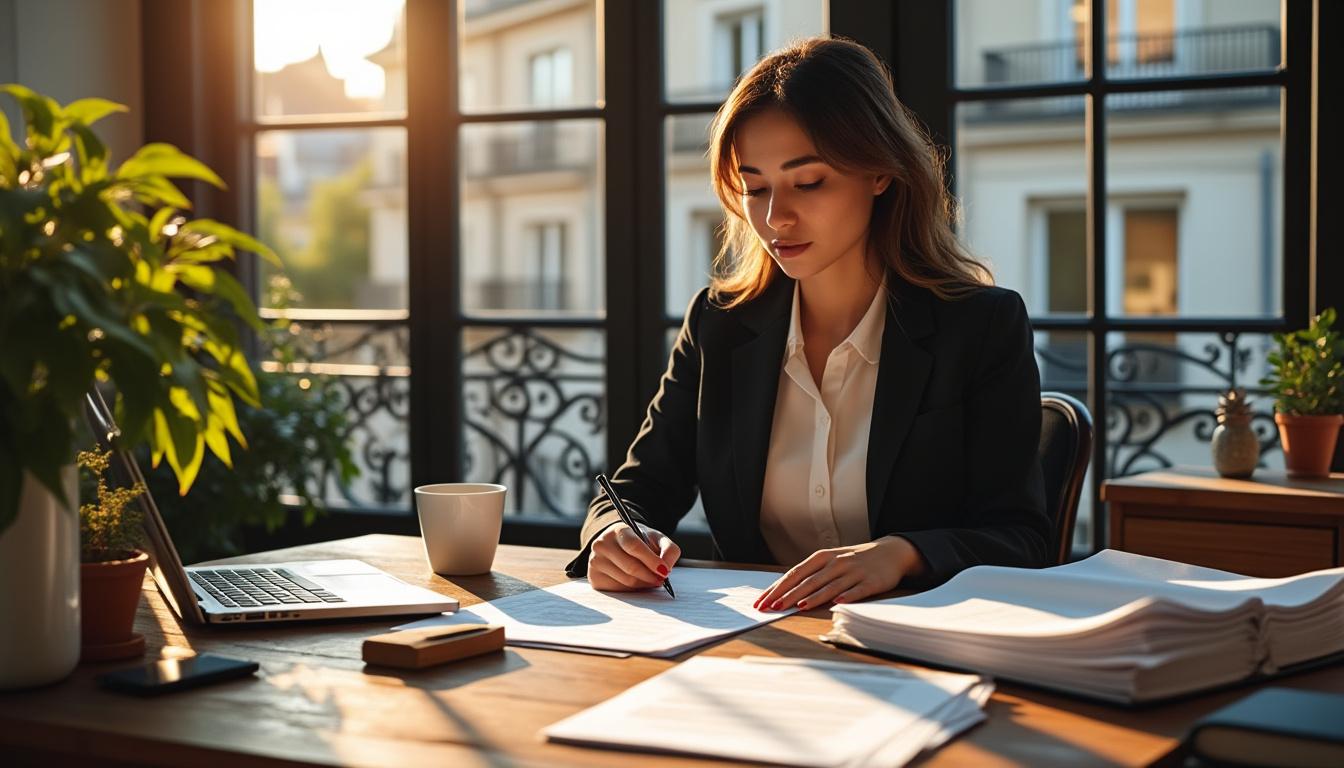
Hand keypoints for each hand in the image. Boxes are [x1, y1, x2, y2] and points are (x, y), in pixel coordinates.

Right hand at [587, 523, 681, 591]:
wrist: (618, 545)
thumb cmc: (641, 542)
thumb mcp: (657, 539)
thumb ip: (669, 550)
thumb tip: (666, 568)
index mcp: (618, 530)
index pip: (634, 546)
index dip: (651, 561)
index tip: (665, 571)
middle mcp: (601, 544)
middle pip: (631, 567)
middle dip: (650, 576)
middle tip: (661, 579)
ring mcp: (595, 561)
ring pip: (626, 581)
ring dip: (644, 584)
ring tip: (651, 580)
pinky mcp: (594, 578)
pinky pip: (619, 590)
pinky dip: (633, 590)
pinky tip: (637, 583)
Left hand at [754, 536, 925, 610]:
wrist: (889, 552)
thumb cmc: (854, 560)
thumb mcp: (831, 561)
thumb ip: (812, 574)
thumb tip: (785, 590)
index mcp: (822, 557)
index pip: (795, 573)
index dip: (778, 587)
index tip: (763, 601)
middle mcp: (836, 563)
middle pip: (808, 581)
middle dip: (789, 595)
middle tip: (773, 607)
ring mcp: (853, 572)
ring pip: (830, 586)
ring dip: (814, 597)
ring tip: (800, 606)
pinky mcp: (870, 582)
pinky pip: (856, 591)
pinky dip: (846, 597)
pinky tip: (837, 604)